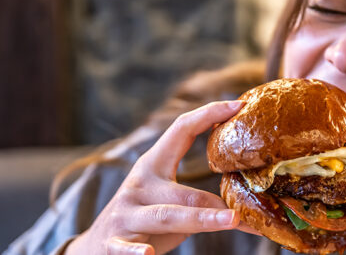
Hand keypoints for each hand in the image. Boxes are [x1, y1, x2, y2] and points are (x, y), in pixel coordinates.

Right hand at [66, 101, 257, 254]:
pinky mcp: (113, 242)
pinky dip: (134, 252)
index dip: (209, 114)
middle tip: (246, 209)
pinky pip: (125, 247)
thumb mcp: (166, 198)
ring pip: (166, 215)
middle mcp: (140, 185)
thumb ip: (199, 198)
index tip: (240, 104)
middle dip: (217, 200)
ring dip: (201, 218)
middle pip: (184, 190)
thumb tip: (250, 202)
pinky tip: (147, 254)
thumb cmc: (143, 218)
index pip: (181, 130)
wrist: (95, 247)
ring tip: (230, 220)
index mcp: (153, 165)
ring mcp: (126, 213)